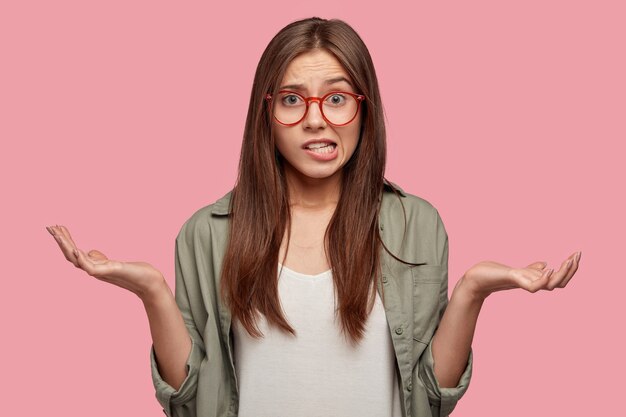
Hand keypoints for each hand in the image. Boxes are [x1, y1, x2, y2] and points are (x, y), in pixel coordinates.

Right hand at [46, 225, 165, 300]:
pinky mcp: (110, 273)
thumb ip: (100, 258)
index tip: (58, 227)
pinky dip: (82, 259)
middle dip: (60, 241)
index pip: (73, 252)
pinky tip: (76, 250)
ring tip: (58, 234)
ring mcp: (101, 272)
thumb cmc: (134, 272)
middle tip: (50, 226)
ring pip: (77, 260)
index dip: (65, 241)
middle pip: (71, 255)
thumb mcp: (114, 262)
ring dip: (66, 246)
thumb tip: (90, 251)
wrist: (149, 282)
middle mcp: (94, 270)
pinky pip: (91, 268)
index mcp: (94, 266)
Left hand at [461, 251, 581, 299]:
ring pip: (551, 285)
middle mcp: (532, 284)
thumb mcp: (518, 270)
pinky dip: (544, 279)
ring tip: (570, 260)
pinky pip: (534, 286)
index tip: (577, 254)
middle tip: (578, 254)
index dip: (570, 269)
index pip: (559, 279)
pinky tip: (549, 268)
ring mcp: (524, 284)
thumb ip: (532, 269)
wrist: (476, 279)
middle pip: (560, 283)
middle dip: (571, 270)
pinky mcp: (514, 282)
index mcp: (535, 280)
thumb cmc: (495, 274)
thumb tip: (544, 264)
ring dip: (562, 273)